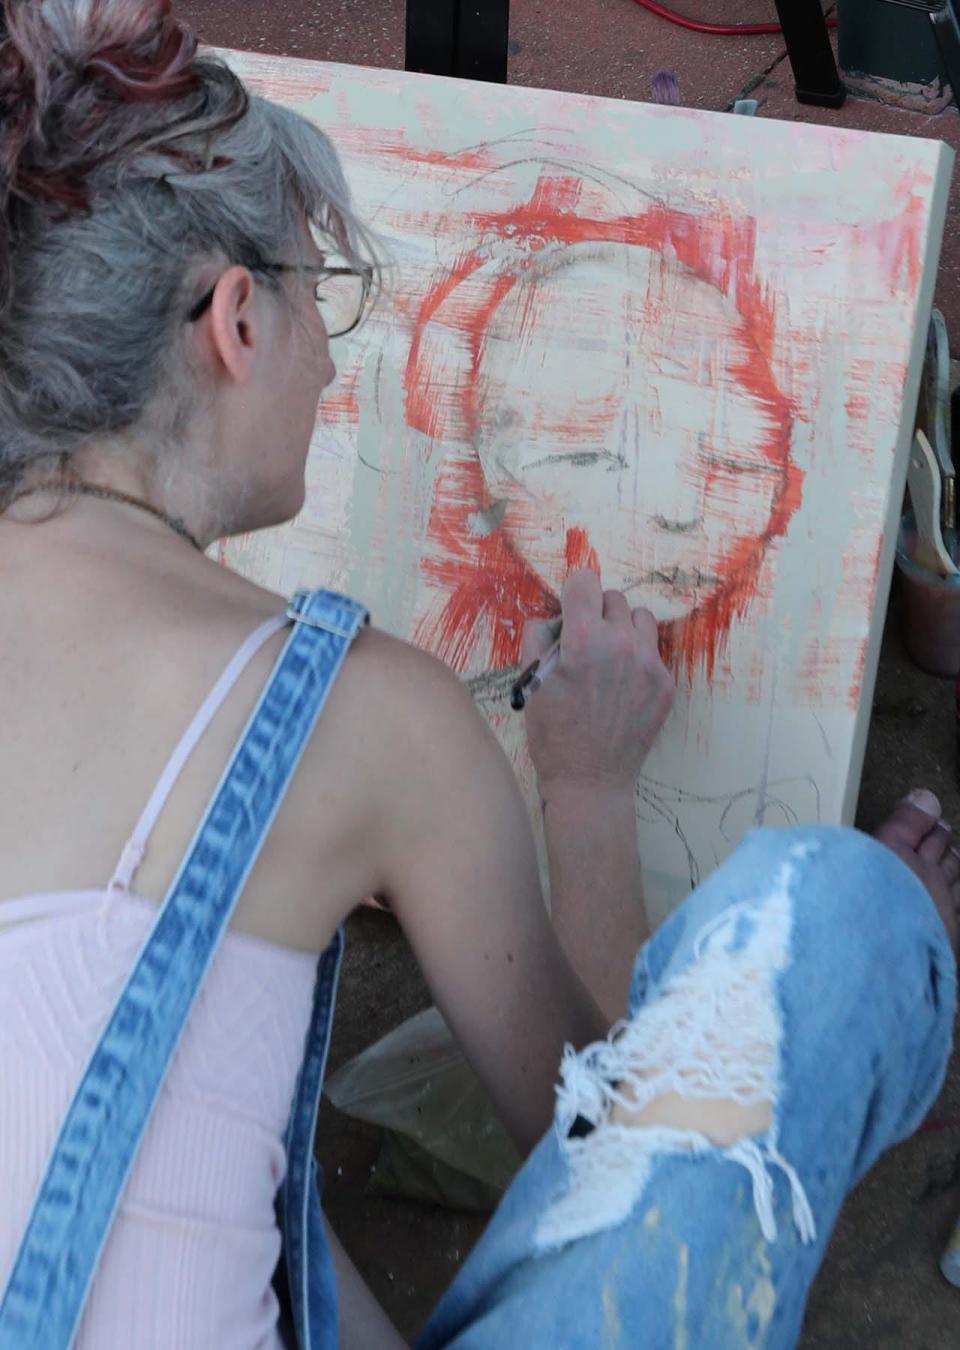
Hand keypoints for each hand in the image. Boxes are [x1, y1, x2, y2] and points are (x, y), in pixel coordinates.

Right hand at [522, 570, 672, 793]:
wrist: (589, 781)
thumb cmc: (552, 733)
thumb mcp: (529, 680)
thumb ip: (539, 636)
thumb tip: (556, 617)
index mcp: (584, 639)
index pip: (585, 581)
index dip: (573, 592)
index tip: (570, 609)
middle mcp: (622, 644)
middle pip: (613, 598)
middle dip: (596, 613)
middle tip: (584, 642)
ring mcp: (650, 665)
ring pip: (640, 618)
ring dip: (622, 629)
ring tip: (608, 657)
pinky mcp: (665, 685)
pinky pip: (653, 652)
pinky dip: (637, 658)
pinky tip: (621, 685)